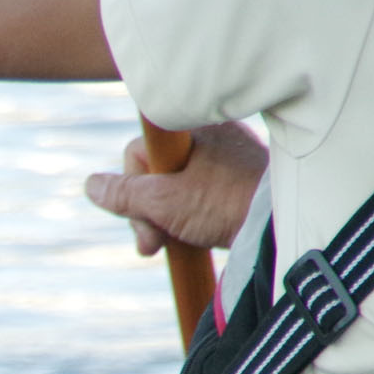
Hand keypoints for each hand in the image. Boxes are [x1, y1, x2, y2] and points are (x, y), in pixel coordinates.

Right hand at [84, 120, 267, 254]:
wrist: (282, 225)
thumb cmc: (226, 205)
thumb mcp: (165, 202)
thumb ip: (124, 194)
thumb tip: (91, 186)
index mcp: (190, 129)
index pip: (138, 152)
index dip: (132, 187)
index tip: (140, 211)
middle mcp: (208, 136)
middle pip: (154, 172)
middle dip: (147, 211)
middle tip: (152, 244)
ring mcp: (224, 157)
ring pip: (173, 187)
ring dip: (165, 218)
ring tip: (173, 243)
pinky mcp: (236, 179)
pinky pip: (197, 194)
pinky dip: (188, 216)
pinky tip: (194, 236)